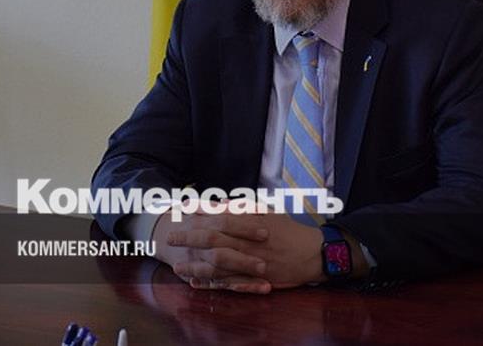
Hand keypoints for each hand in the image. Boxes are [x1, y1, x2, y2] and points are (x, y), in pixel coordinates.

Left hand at [166, 211, 326, 290]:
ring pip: (215, 263)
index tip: (183, 210)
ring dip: (194, 263)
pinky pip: (226, 282)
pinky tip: (195, 280)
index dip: (199, 213)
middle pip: (212, 239)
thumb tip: (219, 201)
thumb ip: (243, 207)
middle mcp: (247, 242)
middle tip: (171, 236)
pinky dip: (209, 282)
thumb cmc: (289, 231)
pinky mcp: (252, 278)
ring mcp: (249, 262)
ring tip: (177, 264)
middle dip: (189, 237)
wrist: (311, 254)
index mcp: (250, 223)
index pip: (219, 216)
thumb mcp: (268, 212)